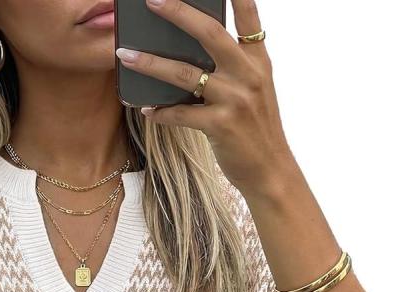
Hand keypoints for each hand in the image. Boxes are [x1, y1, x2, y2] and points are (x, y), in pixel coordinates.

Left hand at [116, 0, 294, 197]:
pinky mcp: (221, 126)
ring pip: (185, 74)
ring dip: (150, 64)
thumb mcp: (254, 89)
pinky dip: (161, 112)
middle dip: (178, 13)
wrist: (269, 169)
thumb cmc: (254, 128)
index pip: (248, 16)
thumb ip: (232, 67)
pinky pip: (181, 114)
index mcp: (258, 59)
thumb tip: (191, 52)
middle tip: (152, 1)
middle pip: (209, 33)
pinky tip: (146, 110)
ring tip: (125, 55)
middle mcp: (248, 74)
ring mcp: (235, 99)